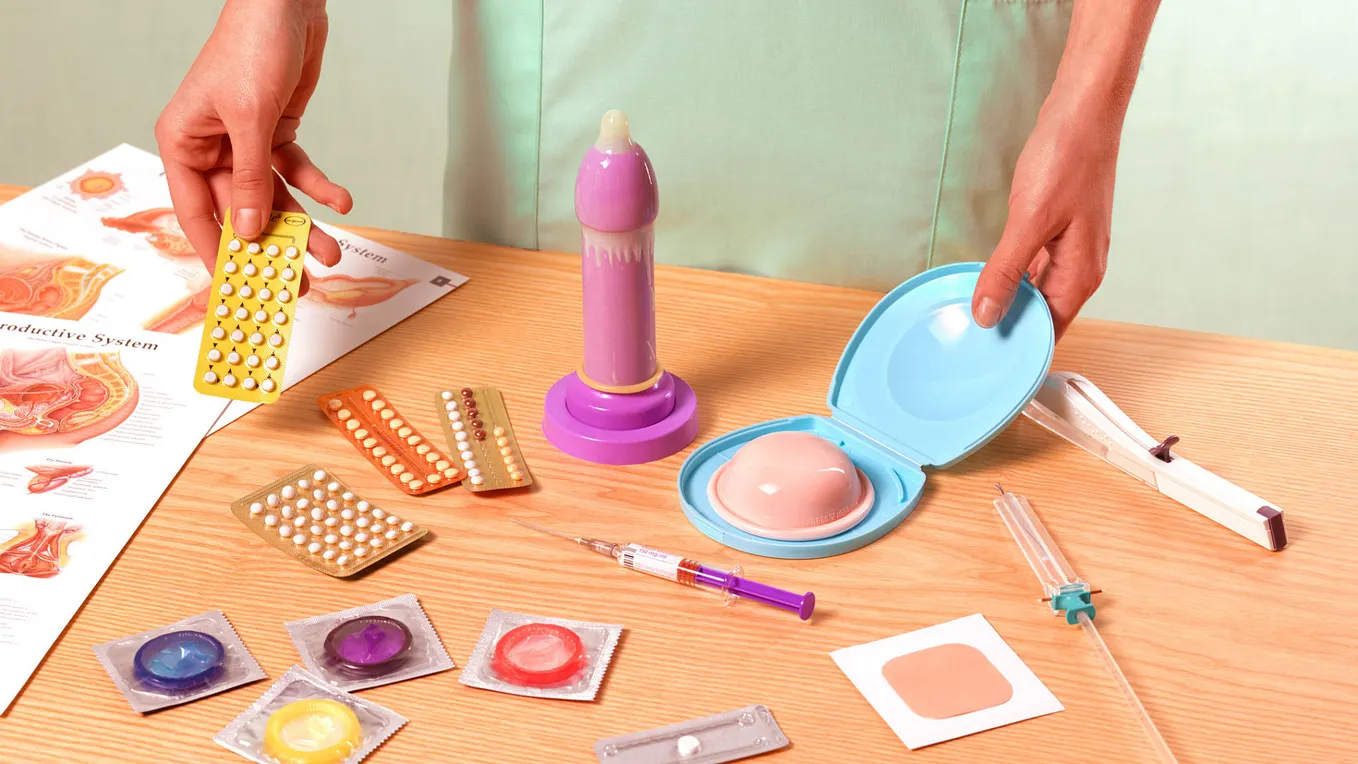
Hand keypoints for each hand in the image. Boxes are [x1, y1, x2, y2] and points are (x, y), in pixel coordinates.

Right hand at [154, 0, 349, 290]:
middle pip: (241, 211)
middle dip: (272, 247)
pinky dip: (319, 186)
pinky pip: (296, 171)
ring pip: (273, 197)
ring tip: (331, 253)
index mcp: (183, 143)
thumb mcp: (249, 119)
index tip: (239, 289)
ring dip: (304, 225)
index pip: (197, 212)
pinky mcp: (275, 133)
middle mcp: (210, 147)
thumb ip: (250, 178)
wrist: (285, 5)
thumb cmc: (251, 48)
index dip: (218, 253)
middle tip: (296, 283)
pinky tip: (342, 200)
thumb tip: (248, 230)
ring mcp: (244, 142)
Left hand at [971, 95, 1119, 340]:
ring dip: (1007, 301)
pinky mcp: (1059, 230)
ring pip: (1036, 291)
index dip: (1020, 350)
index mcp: (1080, 276)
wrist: (1083, 112)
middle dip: (1009, 329)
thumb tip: (987, 316)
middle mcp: (1080, 268)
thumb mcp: (1029, 222)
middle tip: (966, 344)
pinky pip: (1033, 267)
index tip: (985, 364)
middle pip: (1043, 315)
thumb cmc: (1066, 161)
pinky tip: (987, 279)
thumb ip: (1006, 272)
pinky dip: (1011, 276)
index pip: (1050, 333)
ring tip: (970, 317)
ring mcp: (1071, 249)